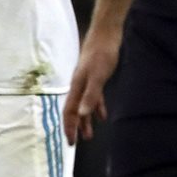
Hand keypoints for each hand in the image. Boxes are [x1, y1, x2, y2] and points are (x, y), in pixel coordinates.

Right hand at [63, 28, 120, 144]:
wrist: (106, 34)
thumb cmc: (101, 53)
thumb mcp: (97, 76)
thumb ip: (90, 96)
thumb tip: (81, 114)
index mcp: (77, 86)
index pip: (70, 111)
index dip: (69, 127)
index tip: (70, 142)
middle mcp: (79, 85)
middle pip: (74, 110)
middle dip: (75, 127)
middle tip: (76, 143)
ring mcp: (87, 81)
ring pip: (83, 105)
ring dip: (85, 120)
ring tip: (89, 135)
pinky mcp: (96, 77)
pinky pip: (93, 97)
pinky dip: (96, 108)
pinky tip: (102, 116)